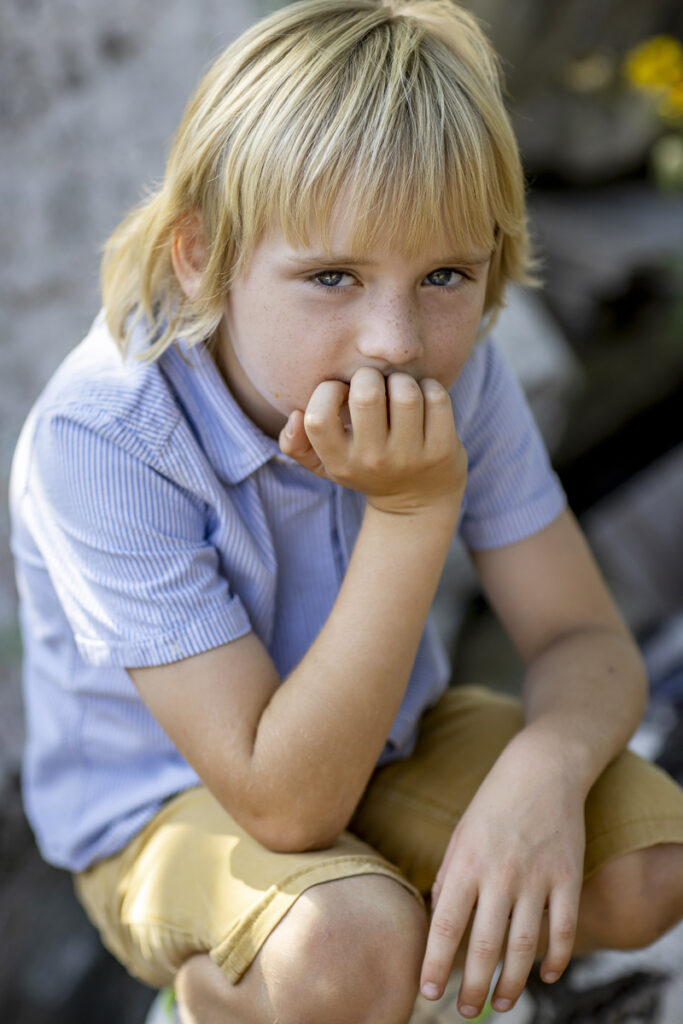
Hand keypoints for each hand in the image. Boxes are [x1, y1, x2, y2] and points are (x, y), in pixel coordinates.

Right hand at [279, 367, 466, 517]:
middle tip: (375, 385)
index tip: (342, 394)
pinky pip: (436, 397)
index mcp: (340, 462)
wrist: (418, 502)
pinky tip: (423, 398)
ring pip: (405, 392)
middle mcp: (373, 462)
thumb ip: (296, 443)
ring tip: (399, 390)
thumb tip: (295, 415)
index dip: (328, 392)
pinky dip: (429, 386)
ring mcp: (410, 457)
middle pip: (366, 394)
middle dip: (369, 376)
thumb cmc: (366, 468)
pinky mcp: (443, 449)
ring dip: (401, 380)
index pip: (318, 417)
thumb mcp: (327, 465)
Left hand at [420, 732, 585, 1016]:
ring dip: (511, 982)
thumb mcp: (460, 836)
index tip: (429, 992)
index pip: (446, 925)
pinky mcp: (567, 877)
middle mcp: (500, 874)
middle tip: (465, 1011)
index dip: (436, 963)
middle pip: (485, 945)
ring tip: (501, 1003)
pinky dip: (557, 958)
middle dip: (473, 986)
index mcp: (466, 863)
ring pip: (524, 946)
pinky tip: (548, 976)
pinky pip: (563, 929)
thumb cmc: (492, 805)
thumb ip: (450, 879)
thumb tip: (437, 923)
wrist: (542, 770)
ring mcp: (537, 877)